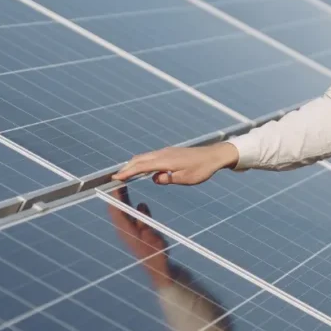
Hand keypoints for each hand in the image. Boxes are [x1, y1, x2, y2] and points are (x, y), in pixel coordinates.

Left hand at [106, 185, 171, 286]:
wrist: (159, 270)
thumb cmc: (156, 255)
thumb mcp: (152, 236)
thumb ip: (145, 221)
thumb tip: (140, 205)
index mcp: (125, 230)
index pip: (115, 209)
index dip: (114, 194)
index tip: (116, 182)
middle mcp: (124, 230)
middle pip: (117, 208)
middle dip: (117, 194)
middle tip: (119, 180)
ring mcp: (130, 233)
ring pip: (123, 213)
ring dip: (124, 201)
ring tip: (125, 187)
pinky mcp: (137, 236)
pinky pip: (132, 220)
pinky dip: (134, 210)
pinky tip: (141, 206)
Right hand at [111, 142, 238, 185]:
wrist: (213, 155)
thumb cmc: (201, 169)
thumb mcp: (185, 179)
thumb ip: (168, 179)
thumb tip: (154, 178)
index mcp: (165, 161)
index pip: (142, 167)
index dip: (128, 172)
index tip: (116, 178)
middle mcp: (163, 154)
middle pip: (139, 159)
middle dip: (127, 168)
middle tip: (116, 177)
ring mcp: (166, 151)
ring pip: (145, 157)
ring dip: (134, 164)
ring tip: (125, 174)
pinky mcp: (169, 152)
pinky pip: (151, 157)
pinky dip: (143, 162)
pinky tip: (143, 169)